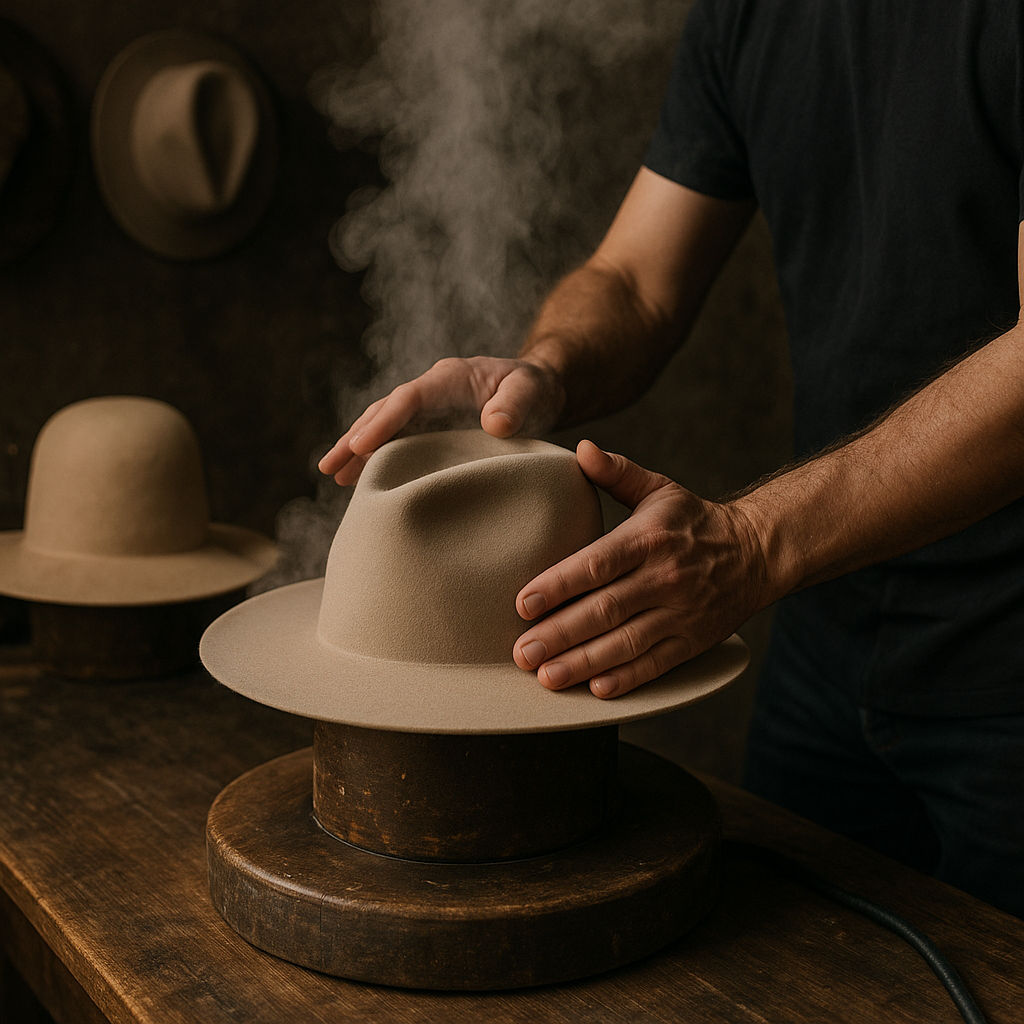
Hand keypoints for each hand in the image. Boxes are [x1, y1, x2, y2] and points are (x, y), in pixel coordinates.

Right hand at [318, 356, 564, 484]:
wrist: (539, 390)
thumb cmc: (535, 388)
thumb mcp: (531, 390)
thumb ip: (515, 404)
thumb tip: (494, 425)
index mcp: (448, 379)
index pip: (408, 399)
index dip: (383, 423)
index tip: (360, 446)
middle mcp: (430, 392)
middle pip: (384, 413)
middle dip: (355, 439)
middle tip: (329, 467)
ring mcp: (428, 413)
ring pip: (384, 429)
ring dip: (358, 452)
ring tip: (334, 476)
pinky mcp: (431, 431)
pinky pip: (399, 444)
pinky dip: (378, 461)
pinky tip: (362, 481)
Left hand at [512, 440, 769, 697]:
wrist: (758, 552)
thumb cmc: (694, 521)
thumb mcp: (659, 489)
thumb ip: (617, 472)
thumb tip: (581, 449)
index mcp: (648, 539)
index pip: (597, 564)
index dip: (558, 585)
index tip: (522, 603)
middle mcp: (664, 578)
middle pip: (605, 610)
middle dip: (559, 634)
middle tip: (521, 652)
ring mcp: (680, 613)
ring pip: (626, 644)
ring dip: (583, 663)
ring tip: (546, 676)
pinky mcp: (692, 642)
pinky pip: (656, 664)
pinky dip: (626, 679)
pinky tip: (595, 690)